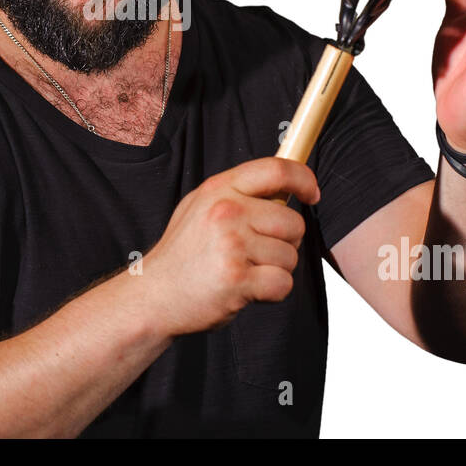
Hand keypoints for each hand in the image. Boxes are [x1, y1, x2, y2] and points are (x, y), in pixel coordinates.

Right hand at [142, 157, 315, 336]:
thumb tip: (285, 186)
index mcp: (219, 189)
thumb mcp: (200, 207)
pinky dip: (271, 292)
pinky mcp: (237, 278)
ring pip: (291, 256)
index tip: (312, 194)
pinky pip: (283, 283)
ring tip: (244, 271)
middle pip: (293, 222)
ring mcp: (232, 245)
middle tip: (256, 253)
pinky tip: (246, 290)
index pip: (277, 169)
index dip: (304, 179)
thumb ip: (238, 194)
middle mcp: (227, 211)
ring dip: (275, 269)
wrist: (154, 295)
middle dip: (285, 242)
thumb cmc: (182, 254)